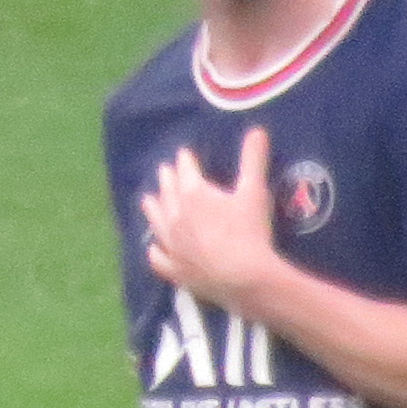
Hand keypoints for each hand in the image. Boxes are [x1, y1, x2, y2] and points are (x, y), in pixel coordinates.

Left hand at [140, 124, 281, 313]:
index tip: (184, 154)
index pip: (185, 170)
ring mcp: (172, 245)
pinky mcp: (175, 270)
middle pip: (167, 192)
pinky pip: (158, 259)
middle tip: (165, 171)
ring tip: (148, 200)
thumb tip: (257, 130)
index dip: (185, 160)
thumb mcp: (254, 191)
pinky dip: (155, 251)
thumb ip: (253, 160)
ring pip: (156, 222)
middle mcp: (175, 217)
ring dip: (152, 208)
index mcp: (193, 194)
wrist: (245, 277)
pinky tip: (154, 248)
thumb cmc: (250, 232)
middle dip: (167, 179)